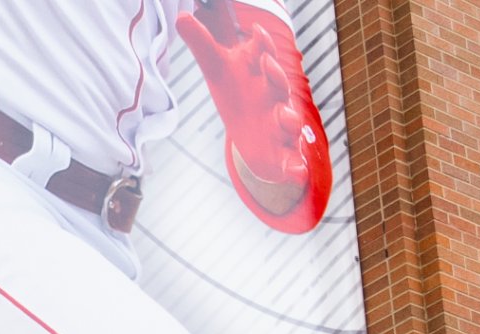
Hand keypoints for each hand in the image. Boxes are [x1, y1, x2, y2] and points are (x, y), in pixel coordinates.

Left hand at [177, 1, 333, 234]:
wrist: (256, 135)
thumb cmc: (239, 94)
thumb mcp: (219, 70)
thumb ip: (203, 44)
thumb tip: (182, 16)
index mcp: (262, 74)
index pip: (263, 55)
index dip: (260, 45)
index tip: (253, 33)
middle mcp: (276, 97)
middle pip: (280, 84)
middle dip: (276, 75)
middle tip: (267, 64)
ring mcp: (282, 124)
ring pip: (289, 120)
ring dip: (289, 119)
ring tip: (286, 119)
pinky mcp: (285, 153)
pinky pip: (293, 160)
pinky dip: (296, 167)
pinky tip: (296, 172)